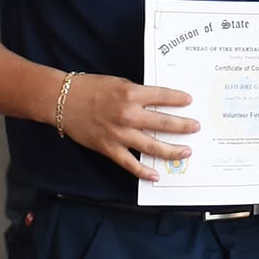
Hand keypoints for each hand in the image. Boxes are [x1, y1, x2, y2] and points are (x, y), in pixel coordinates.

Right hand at [60, 76, 196, 180]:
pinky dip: (143, 171)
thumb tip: (159, 103)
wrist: (62, 100)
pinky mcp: (108, 147)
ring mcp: (119, 133)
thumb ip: (138, 95)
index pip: (162, 96)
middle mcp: (128, 114)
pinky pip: (129, 163)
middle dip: (183, 126)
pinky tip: (155, 175)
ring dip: (172, 151)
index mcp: (131, 94)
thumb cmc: (90, 88)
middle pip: (163, 124)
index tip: (189, 101)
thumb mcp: (118, 83)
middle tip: (196, 127)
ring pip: (152, 146)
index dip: (178, 99)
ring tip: (186, 151)